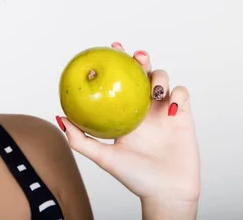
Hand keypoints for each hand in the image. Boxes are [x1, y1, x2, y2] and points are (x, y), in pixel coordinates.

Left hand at [56, 42, 199, 206]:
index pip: (120, 80)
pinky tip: (168, 105)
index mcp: (125, 111)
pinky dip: (177, 94)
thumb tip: (58, 117)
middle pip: (143, 73)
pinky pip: (182, 94)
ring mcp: (163, 110)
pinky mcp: (183, 116)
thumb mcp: (102, 156)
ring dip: (158, 77)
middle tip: (135, 56)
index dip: (116, 62)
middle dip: (140, 58)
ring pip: (163, 79)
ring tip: (152, 90)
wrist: (164, 193)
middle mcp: (144, 107)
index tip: (108, 49)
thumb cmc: (133, 176)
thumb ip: (79, 139)